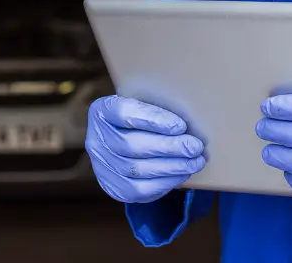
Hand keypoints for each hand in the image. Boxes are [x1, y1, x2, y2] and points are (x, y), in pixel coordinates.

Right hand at [86, 95, 206, 202]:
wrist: (124, 141)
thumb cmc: (141, 118)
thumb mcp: (142, 102)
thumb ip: (157, 105)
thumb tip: (190, 116)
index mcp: (102, 111)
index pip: (124, 113)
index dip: (153, 119)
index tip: (180, 125)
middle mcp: (96, 139)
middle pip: (131, 145)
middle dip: (168, 147)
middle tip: (195, 146)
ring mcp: (102, 166)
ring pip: (137, 169)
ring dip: (171, 166)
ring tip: (195, 161)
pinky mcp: (114, 187)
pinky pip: (139, 190)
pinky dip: (165, 182)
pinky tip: (183, 173)